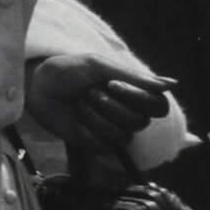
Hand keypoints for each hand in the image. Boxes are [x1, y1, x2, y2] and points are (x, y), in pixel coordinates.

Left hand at [26, 54, 173, 153]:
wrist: (36, 85)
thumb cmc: (67, 70)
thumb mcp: (99, 66)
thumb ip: (135, 77)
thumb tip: (173, 84)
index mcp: (133, 93)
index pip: (159, 106)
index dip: (140, 98)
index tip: (113, 84)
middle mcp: (128, 112)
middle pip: (141, 121)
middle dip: (113, 105)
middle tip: (91, 92)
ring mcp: (112, 128)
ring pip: (123, 133)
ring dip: (97, 116)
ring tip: (80, 102)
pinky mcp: (96, 142)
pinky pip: (104, 143)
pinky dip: (88, 128)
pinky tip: (76, 118)